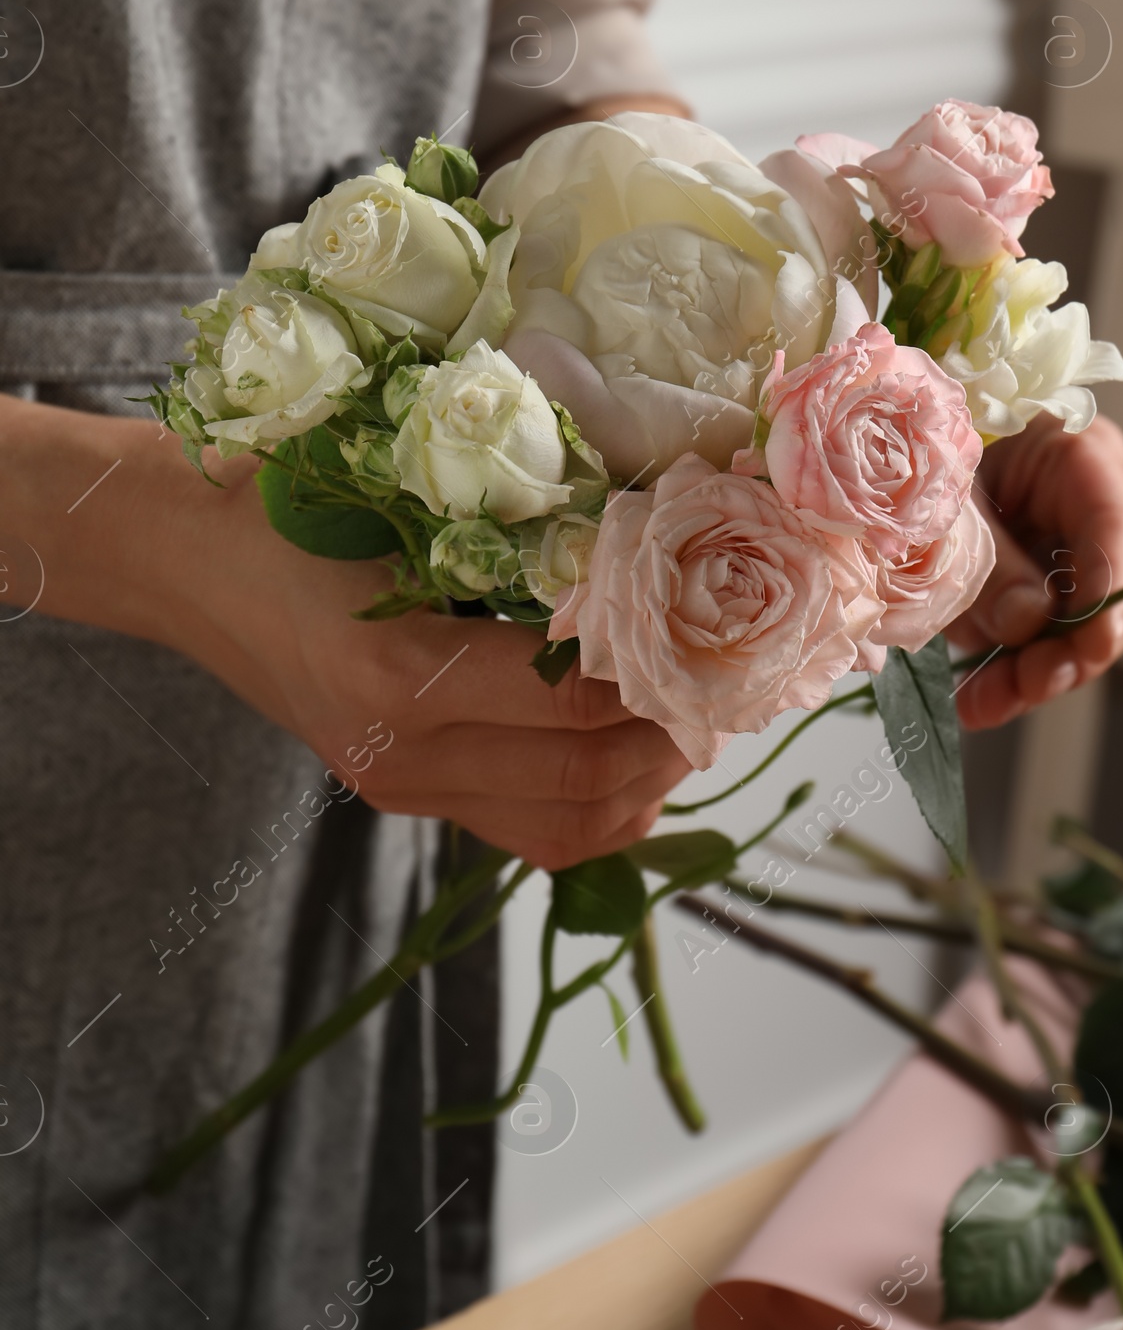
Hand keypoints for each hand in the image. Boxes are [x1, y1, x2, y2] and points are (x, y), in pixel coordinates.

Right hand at [5, 397, 688, 868]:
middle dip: (678, 738)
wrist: (181, 551)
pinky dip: (594, 805)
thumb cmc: (291, 499)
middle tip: (733, 678)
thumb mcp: (408, 499)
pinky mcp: (396, 791)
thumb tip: (655, 549)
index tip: (729, 631)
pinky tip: (631, 753)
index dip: (670, 675)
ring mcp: (399, 786)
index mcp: (405, 677)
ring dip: (646, 782)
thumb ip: (523, 539)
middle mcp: (403, 754)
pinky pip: (523, 829)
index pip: (581, 706)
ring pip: (564, 828)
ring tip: (693, 715)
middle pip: (588, 785)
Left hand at [948, 413, 1122, 730]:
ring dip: (1030, 674)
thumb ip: (991, 554)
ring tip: (981, 704)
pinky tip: (973, 701)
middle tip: (1029, 686)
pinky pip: (1031, 640)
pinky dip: (1004, 672)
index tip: (1092, 644)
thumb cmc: (920, 444)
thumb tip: (1029, 621)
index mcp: (1079, 455)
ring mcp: (1060, 554)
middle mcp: (1085, 511)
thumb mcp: (949, 490)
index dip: (1111, 592)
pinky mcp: (1029, 589)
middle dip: (1071, 650)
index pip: (1116, 528)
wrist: (885, 450)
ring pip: (1072, 631)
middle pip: (1108, 593)